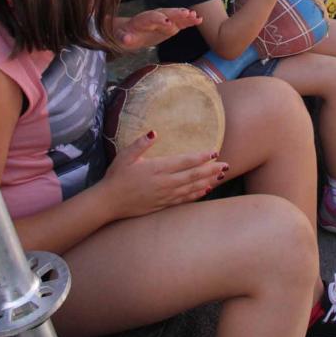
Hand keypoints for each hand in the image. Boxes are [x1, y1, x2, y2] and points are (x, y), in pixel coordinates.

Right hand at [102, 133, 227, 218]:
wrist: (109, 202)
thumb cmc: (117, 176)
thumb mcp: (125, 156)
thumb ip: (140, 144)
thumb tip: (154, 132)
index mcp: (157, 168)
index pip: (184, 162)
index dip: (201, 157)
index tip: (214, 152)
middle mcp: (164, 183)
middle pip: (193, 176)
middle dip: (211, 170)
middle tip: (226, 165)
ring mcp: (165, 195)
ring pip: (191, 188)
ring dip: (207, 181)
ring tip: (221, 176)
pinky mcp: (163, 204)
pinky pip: (184, 199)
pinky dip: (196, 194)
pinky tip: (205, 190)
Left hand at [115, 8, 201, 50]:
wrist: (129, 30)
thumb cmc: (124, 35)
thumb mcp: (120, 38)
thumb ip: (123, 38)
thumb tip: (126, 39)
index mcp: (140, 20)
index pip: (150, 18)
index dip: (158, 20)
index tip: (167, 23)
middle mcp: (153, 17)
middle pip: (165, 13)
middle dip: (175, 14)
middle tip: (186, 14)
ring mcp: (162, 19)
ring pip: (174, 15)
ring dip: (184, 16)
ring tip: (195, 16)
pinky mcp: (170, 24)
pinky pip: (180, 21)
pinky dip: (189, 20)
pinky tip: (199, 19)